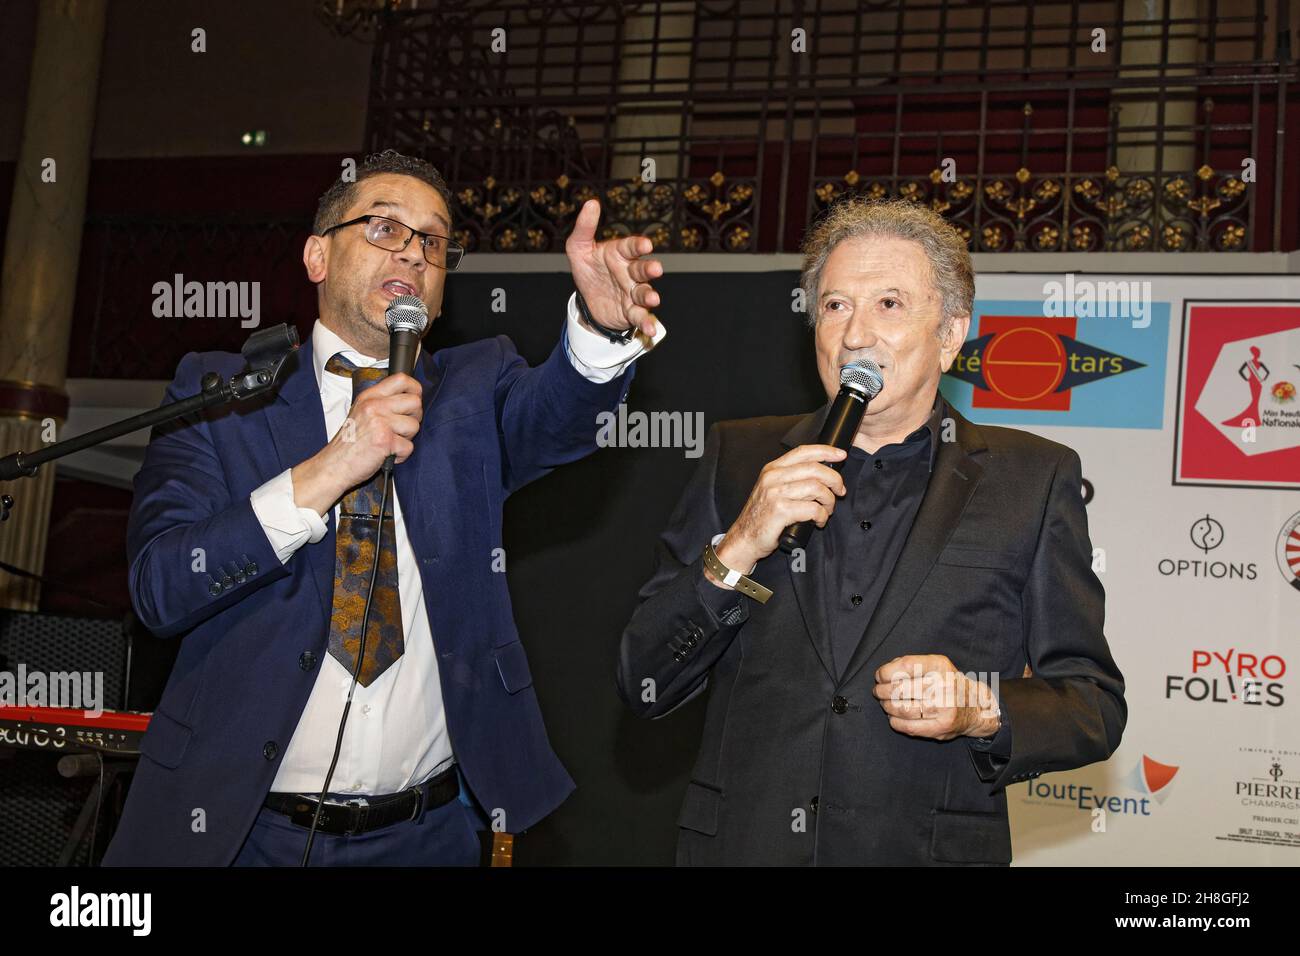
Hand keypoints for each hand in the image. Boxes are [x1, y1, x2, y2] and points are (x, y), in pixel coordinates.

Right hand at [291, 373, 423, 513]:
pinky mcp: (385, 441)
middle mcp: (374, 406)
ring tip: (391, 443)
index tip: (413, 401)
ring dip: (407, 438)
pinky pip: (409, 447)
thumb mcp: (361, 412)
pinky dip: (401, 455)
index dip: (415, 390)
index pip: (401, 379)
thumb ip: (381, 403)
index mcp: (370, 397)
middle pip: (415, 402)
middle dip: (415, 417)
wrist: (334, 464)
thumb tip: (410, 399)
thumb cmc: (349, 442)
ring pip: (414, 426)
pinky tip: (387, 455)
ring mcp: (380, 422)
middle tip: (402, 428)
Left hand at [565, 198, 662, 337]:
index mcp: (620, 253)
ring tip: (653, 299)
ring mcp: (632, 292)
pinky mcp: (631, 311)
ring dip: (650, 296)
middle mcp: (630, 272)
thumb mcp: (578, 248)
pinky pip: (640, 316)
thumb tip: (591, 203)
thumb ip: (584, 227)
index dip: (638, 245)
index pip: (631, 247)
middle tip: (656, 269)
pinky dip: (647, 323)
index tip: (646, 244)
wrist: (588, 300)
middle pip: (642, 269)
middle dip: (649, 269)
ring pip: (644, 293)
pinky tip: (651, 329)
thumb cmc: (588, 269)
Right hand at [713, 444, 847, 575]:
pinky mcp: (780, 511)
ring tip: (827, 510)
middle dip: (834, 479)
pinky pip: (813, 509)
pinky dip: (821, 516)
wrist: (744, 538)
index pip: (803, 452)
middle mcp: (773, 478)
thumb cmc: (762, 516)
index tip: (840, 455)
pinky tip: (818, 521)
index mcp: (772, 469)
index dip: (825, 451)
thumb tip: (824, 472)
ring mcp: (775, 494)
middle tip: (840, 490)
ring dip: (829, 501)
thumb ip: (792, 478)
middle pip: (814, 469)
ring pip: (816, 488)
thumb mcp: (772, 489)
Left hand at [872, 654, 1000, 741]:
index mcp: (940, 666)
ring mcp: (943, 708)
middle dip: (882, 691)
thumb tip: (884, 673)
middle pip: (900, 689)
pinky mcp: (940, 727)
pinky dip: (895, 722)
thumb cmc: (948, 683)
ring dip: (887, 706)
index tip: (879, 676)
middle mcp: (944, 686)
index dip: (886, 672)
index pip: (905, 666)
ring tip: (885, 703)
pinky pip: (908, 726)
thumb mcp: (936, 665)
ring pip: (902, 709)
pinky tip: (894, 717)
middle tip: (878, 692)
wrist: (975, 707)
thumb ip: (912, 664)